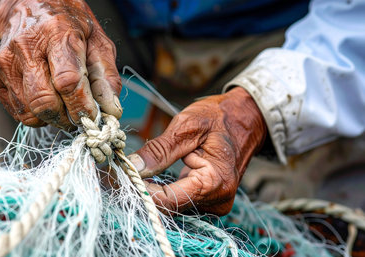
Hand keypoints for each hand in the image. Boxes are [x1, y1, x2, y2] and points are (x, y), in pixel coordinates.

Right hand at [0, 0, 121, 128]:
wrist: (30, 3)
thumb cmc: (69, 25)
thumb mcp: (98, 41)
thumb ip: (107, 76)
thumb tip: (111, 110)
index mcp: (56, 34)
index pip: (67, 82)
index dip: (81, 106)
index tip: (93, 117)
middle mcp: (26, 46)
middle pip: (44, 102)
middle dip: (66, 118)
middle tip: (78, 116)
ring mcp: (5, 60)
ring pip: (30, 111)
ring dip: (52, 118)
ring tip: (63, 105)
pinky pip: (18, 111)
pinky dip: (36, 114)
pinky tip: (46, 97)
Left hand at [128, 87, 266, 214]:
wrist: (247, 118)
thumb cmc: (220, 117)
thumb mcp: (187, 126)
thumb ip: (160, 150)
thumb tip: (133, 167)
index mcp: (214, 183)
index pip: (167, 200)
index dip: (140, 190)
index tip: (118, 177)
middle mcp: (216, 201)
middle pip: (168, 207)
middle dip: (142, 190)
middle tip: (118, 173)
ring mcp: (213, 203)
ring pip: (171, 205)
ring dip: (150, 190)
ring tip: (132, 171)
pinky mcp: (208, 199)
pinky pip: (179, 200)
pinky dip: (162, 189)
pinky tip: (150, 176)